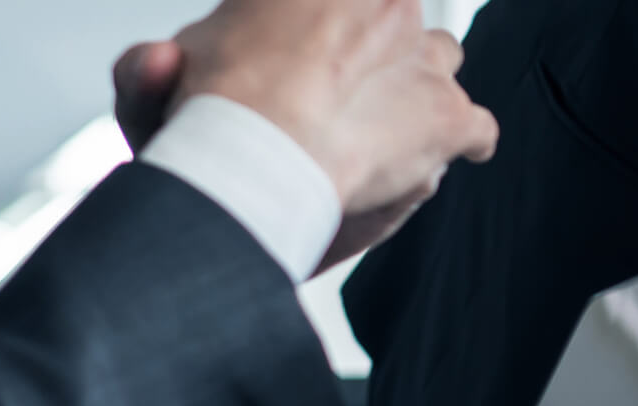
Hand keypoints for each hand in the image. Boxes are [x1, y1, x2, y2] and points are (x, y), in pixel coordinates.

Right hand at [152, 0, 495, 272]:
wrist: (253, 158)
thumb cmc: (213, 108)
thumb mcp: (173, 61)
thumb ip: (166, 67)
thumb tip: (161, 62)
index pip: (358, 4)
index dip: (338, 24)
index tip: (326, 42)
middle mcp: (391, 5)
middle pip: (397, 14)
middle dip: (374, 42)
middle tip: (337, 82)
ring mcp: (428, 60)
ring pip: (440, 58)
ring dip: (416, 84)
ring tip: (380, 118)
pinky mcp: (450, 119)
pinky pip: (475, 127)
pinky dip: (457, 140)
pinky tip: (429, 154)